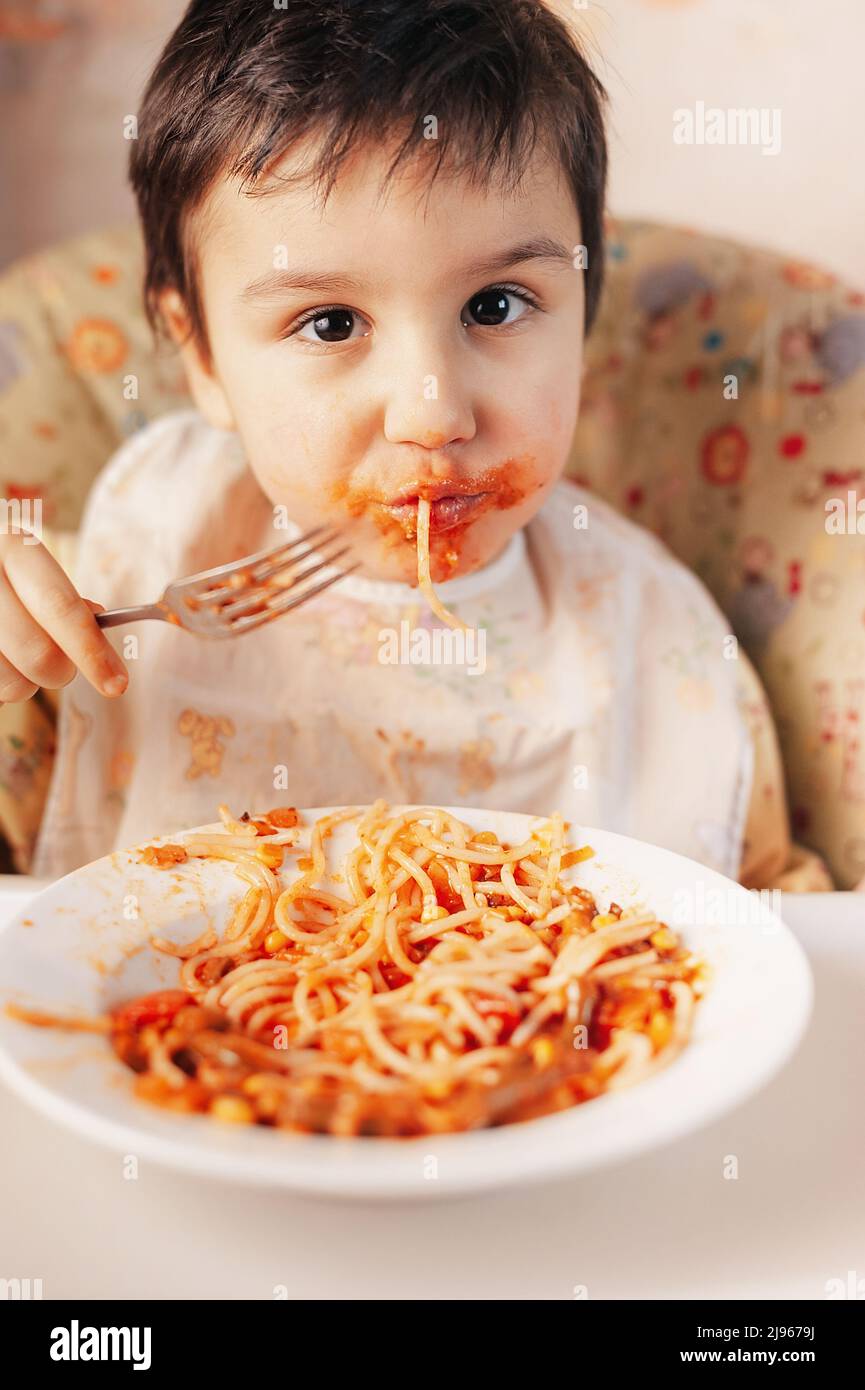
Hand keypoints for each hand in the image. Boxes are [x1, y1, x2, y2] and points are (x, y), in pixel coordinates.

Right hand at [0, 529, 128, 702]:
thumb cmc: (9, 578)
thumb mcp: (34, 571)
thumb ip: (65, 599)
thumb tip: (98, 623)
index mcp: (14, 549)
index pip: (60, 607)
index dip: (92, 651)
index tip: (117, 684)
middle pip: (39, 653)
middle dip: (62, 672)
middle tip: (62, 668)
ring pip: (13, 682)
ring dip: (28, 683)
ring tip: (19, 658)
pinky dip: (4, 685)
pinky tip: (2, 660)